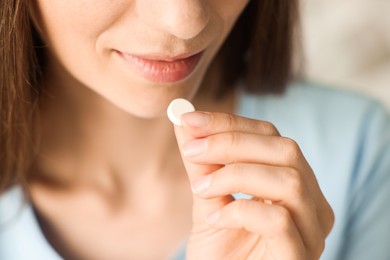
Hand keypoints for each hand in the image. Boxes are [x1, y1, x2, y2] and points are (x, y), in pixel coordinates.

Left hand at [174, 111, 333, 259]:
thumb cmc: (219, 251)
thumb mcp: (207, 198)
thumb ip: (202, 161)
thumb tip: (185, 121)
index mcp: (293, 184)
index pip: (271, 136)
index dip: (230, 123)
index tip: (189, 119)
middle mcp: (312, 204)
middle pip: (286, 150)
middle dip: (232, 142)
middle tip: (191, 149)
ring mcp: (311, 232)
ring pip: (289, 180)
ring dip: (234, 174)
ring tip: (200, 189)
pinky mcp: (299, 257)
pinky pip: (279, 220)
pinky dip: (240, 211)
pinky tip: (215, 219)